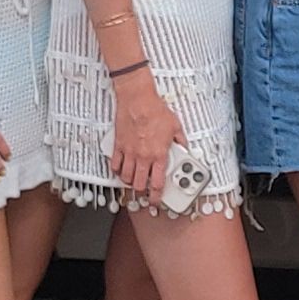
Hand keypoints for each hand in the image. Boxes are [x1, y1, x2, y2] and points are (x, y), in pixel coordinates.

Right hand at [107, 68, 183, 198]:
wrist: (137, 99)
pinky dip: (117, 170)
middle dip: (141, 192)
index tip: (156, 200)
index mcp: (158, 155)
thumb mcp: (175, 126)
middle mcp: (142, 156)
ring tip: (133, 181)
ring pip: (125, 177)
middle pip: (138, 184)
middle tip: (144, 191)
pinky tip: (121, 169)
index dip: (156, 196)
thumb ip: (180, 140)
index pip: (157, 183)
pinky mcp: (118, 146)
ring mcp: (128, 152)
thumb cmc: (155, 110)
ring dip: (129, 182)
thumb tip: (184, 148)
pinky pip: (114, 165)